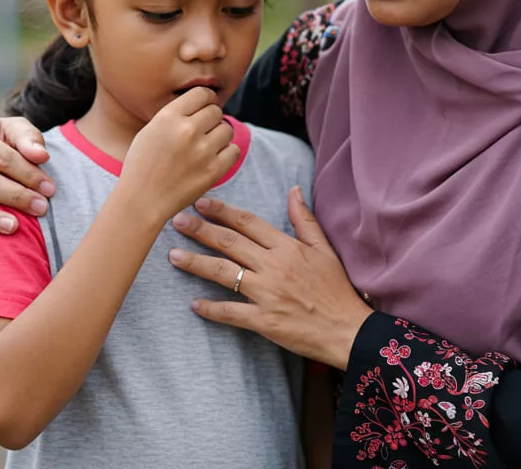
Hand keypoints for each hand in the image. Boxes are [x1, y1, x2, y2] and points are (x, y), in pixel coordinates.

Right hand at [117, 88, 240, 222]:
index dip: (206, 99)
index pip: (201, 93)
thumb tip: (201, 105)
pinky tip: (213, 157)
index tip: (205, 107)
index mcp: (169, 117)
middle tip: (202, 131)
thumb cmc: (142, 165)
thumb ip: (174, 115)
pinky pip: (234, 150)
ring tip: (206, 146)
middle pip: (216, 111)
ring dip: (219, 135)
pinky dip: (227, 152)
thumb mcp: (150, 130)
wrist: (142, 200)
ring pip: (227, 129)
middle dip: (211, 119)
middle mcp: (187, 130)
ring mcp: (202, 151)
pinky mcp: (213, 170)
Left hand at [166, 187, 372, 368]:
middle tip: (176, 221)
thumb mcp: (324, 249)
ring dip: (195, 263)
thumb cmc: (336, 289)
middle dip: (199, 230)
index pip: (247, 222)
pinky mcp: (264, 321)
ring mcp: (267, 294)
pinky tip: (194, 304)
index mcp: (287, 247)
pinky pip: (231, 312)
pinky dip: (211, 309)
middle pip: (229, 243)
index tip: (201, 203)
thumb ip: (305, 220)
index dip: (222, 211)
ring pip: (223, 274)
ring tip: (173, 256)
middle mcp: (273, 267)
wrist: (348, 329)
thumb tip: (293, 190)